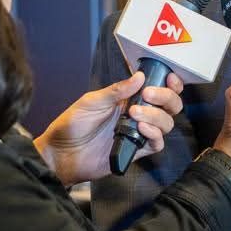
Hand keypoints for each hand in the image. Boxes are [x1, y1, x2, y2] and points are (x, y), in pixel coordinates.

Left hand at [35, 71, 183, 184]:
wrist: (61, 155)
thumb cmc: (72, 124)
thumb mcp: (92, 101)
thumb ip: (117, 90)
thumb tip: (140, 76)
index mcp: (128, 99)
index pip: (158, 88)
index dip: (169, 84)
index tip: (169, 79)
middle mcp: (138, 115)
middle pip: (169, 106)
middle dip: (166, 97)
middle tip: (149, 95)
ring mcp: (138, 133)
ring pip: (166, 123)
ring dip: (156, 115)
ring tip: (135, 114)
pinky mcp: (136, 151)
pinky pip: (156, 144)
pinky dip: (154, 134)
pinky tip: (141, 129)